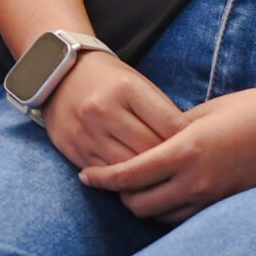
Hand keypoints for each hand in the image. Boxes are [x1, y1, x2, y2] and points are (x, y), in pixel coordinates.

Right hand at [36, 48, 183, 172]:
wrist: (58, 74)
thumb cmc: (109, 80)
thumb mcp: (137, 83)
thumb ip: (160, 112)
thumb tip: (186, 145)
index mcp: (126, 88)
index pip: (171, 126)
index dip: (189, 141)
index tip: (197, 149)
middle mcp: (104, 110)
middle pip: (151, 151)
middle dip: (170, 162)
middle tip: (184, 170)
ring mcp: (87, 132)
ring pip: (129, 169)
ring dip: (147, 177)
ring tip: (162, 179)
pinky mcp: (74, 148)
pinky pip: (106, 176)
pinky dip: (123, 182)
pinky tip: (135, 181)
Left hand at [80, 85, 255, 222]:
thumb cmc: (251, 108)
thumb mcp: (204, 112)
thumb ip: (172, 130)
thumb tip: (149, 141)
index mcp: (185, 150)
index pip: (130, 175)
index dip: (102, 179)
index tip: (85, 176)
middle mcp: (197, 181)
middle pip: (140, 205)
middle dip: (120, 195)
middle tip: (111, 180)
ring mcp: (214, 197)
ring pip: (163, 217)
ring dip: (145, 205)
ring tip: (135, 188)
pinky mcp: (229, 204)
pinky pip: (187, 217)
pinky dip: (170, 210)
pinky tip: (167, 194)